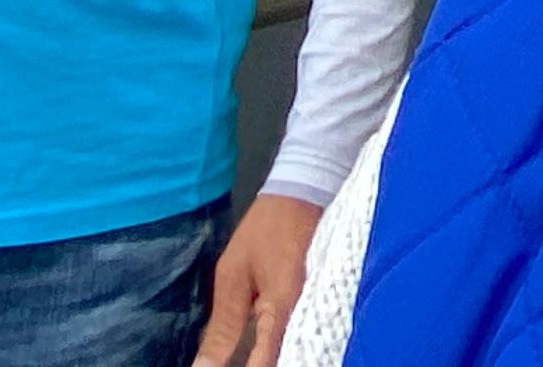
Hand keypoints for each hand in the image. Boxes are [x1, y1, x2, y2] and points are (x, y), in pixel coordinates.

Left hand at [195, 193, 321, 366]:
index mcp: (282, 309)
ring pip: (294, 350)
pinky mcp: (319, 302)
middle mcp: (306, 315)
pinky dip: (283, 346)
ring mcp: (316, 309)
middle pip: (286, 359)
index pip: (264, 363)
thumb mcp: (233, 274)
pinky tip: (267, 350)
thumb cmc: (264, 231)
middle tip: (229, 361)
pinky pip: (300, 335)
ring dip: (274, 357)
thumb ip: (224, 326)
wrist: (305, 193)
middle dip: (260, 364)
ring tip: (248, 355)